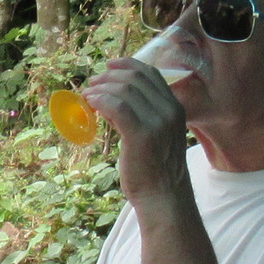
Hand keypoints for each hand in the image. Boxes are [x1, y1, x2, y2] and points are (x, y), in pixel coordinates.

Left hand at [82, 57, 190, 204]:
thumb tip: (110, 100)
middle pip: (135, 78)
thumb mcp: (156, 135)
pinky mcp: (141, 135)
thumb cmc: (155, 170)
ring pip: (125, 89)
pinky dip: (100, 100)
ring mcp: (157, 122)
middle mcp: (170, 111)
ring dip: (101, 88)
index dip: (127, 65)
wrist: (164, 197)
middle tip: (92, 84)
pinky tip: (90, 104)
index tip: (108, 67)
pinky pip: (117, 106)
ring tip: (87, 96)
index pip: (151, 74)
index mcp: (175, 108)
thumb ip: (140, 115)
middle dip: (109, 76)